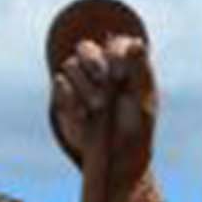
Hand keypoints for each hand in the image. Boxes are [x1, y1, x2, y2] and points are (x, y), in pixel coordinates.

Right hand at [50, 34, 157, 196]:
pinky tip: (84, 114)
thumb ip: (138, 71)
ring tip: (98, 107)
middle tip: (103, 78)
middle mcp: (101, 68)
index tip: (121, 74)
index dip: (115, 53)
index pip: (115, 42)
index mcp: (124, 66)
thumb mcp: (141, 101)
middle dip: (94, 61)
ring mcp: (80, 80)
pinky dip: (71, 96)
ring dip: (85, 84)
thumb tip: (139, 42)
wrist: (114, 159)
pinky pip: (60, 83)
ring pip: (71, 64)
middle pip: (85, 47)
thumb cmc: (134, 129)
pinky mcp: (65, 95)